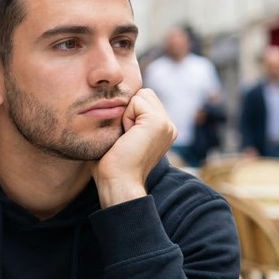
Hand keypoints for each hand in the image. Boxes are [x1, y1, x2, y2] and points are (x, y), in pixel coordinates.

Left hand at [92, 88, 175, 207]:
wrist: (118, 183)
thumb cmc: (111, 166)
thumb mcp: (122, 138)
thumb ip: (125, 119)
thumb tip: (110, 104)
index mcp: (162, 130)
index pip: (143, 100)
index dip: (127, 113)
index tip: (124, 138)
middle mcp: (169, 126)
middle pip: (143, 95)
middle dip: (128, 110)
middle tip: (124, 137)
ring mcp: (167, 124)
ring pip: (140, 96)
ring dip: (126, 114)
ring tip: (126, 137)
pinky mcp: (158, 122)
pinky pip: (136, 101)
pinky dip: (126, 116)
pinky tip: (127, 136)